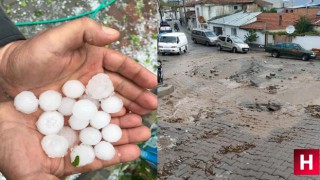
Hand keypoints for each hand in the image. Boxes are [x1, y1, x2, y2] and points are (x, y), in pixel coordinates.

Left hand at [0, 18, 156, 114]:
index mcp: (93, 59)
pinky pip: (97, 120)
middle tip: (151, 106)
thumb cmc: (30, 56)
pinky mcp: (77, 114)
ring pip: (112, 106)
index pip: (121, 66)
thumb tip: (114, 33)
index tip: (152, 83)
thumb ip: (84, 31)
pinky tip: (120, 133)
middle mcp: (93, 79)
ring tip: (141, 122)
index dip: (138, 74)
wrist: (7, 79)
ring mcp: (86, 98)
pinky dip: (110, 126)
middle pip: (121, 88)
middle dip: (138, 96)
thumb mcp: (56, 38)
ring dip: (128, 113)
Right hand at [0, 102, 150, 178]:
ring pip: (99, 117)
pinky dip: (101, 99)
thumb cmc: (7, 151)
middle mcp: (73, 138)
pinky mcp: (66, 101)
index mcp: (69, 158)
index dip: (118, 154)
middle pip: (104, 136)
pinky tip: (115, 97)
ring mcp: (70, 120)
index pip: (99, 157)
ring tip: (137, 114)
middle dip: (124, 134)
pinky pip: (87, 99)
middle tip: (144, 130)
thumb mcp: (30, 174)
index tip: (136, 150)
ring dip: (118, 116)